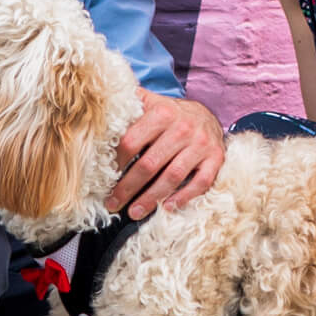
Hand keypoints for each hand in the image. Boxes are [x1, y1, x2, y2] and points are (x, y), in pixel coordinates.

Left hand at [108, 91, 225, 219]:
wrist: (207, 115)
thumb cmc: (170, 115)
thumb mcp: (150, 103)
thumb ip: (129, 105)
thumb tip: (100, 107)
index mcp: (162, 113)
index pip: (132, 141)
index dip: (116, 163)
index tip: (105, 178)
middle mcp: (183, 128)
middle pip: (149, 164)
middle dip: (128, 187)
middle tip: (113, 203)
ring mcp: (201, 145)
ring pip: (172, 177)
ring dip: (151, 198)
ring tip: (134, 212)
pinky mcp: (215, 159)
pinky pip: (200, 183)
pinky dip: (183, 197)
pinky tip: (166, 207)